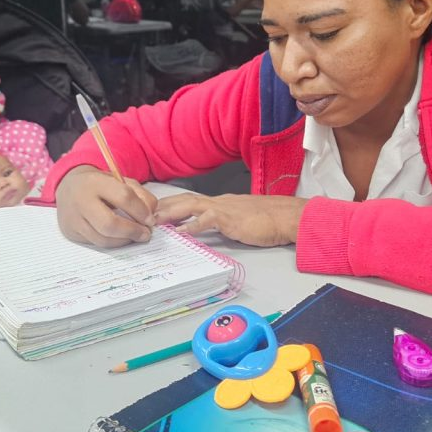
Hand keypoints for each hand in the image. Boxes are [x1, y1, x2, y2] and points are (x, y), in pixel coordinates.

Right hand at [55, 165, 157, 247]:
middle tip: (145, 234)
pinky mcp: (70, 232)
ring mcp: (73, 219)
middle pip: (110, 224)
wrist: (68, 186)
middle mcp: (81, 201)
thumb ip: (140, 194)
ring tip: (135, 236)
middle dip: (132, 232)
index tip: (150, 220)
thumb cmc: (99, 184)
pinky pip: (95, 243)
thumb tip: (151, 216)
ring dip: (124, 241)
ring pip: (103, 239)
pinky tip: (120, 237)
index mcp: (95, 182)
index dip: (141, 211)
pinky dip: (112, 243)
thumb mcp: (120, 180)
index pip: (124, 197)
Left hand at [154, 193, 306, 246]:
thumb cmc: (270, 219)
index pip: (190, 200)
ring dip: (170, 213)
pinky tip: (181, 232)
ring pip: (190, 205)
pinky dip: (192, 225)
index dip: (171, 204)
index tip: (154, 210)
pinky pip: (207, 220)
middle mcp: (219, 201)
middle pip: (184, 199)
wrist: (289, 216)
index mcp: (221, 202)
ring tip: (154, 221)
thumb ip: (225, 222)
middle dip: (163, 206)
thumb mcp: (242, 220)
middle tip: (143, 213)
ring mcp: (224, 208)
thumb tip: (212, 229)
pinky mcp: (231, 218)